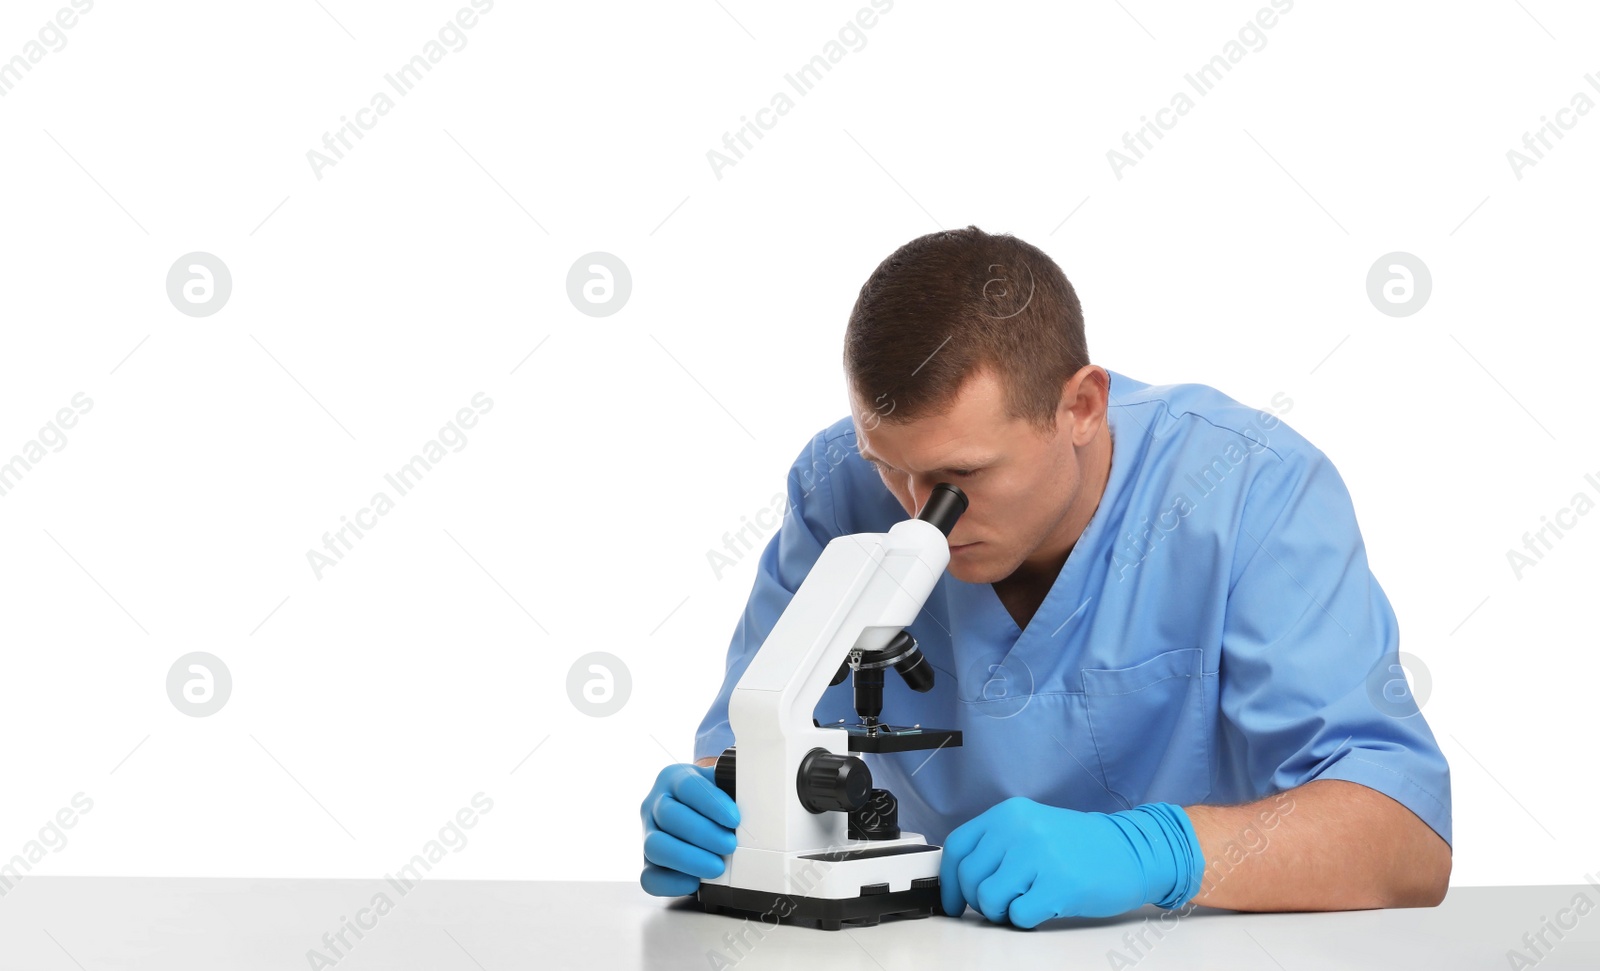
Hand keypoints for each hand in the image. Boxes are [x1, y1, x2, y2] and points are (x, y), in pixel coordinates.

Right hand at [639, 763, 739, 896]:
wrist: (694, 811)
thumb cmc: (710, 800)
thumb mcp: (719, 784)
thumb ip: (732, 786)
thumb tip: (756, 794)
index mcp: (673, 778)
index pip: (688, 786)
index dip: (711, 803)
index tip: (733, 819)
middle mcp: (654, 804)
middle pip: (669, 816)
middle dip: (703, 834)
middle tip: (729, 845)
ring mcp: (647, 834)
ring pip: (654, 846)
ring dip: (688, 859)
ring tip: (717, 866)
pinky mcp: (646, 862)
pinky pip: (649, 877)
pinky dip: (672, 883)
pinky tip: (695, 882)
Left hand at [939, 796, 1203, 926]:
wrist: (1132, 850)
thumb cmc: (1081, 846)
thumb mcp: (1032, 828)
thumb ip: (997, 846)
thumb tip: (959, 880)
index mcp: (1009, 813)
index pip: (957, 847)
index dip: (948, 880)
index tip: (952, 901)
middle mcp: (1019, 829)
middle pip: (969, 877)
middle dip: (979, 901)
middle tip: (1001, 905)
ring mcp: (1038, 855)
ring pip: (988, 899)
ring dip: (1001, 912)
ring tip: (1023, 904)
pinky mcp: (1057, 884)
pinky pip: (1018, 915)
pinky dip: (1025, 919)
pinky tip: (1043, 907)